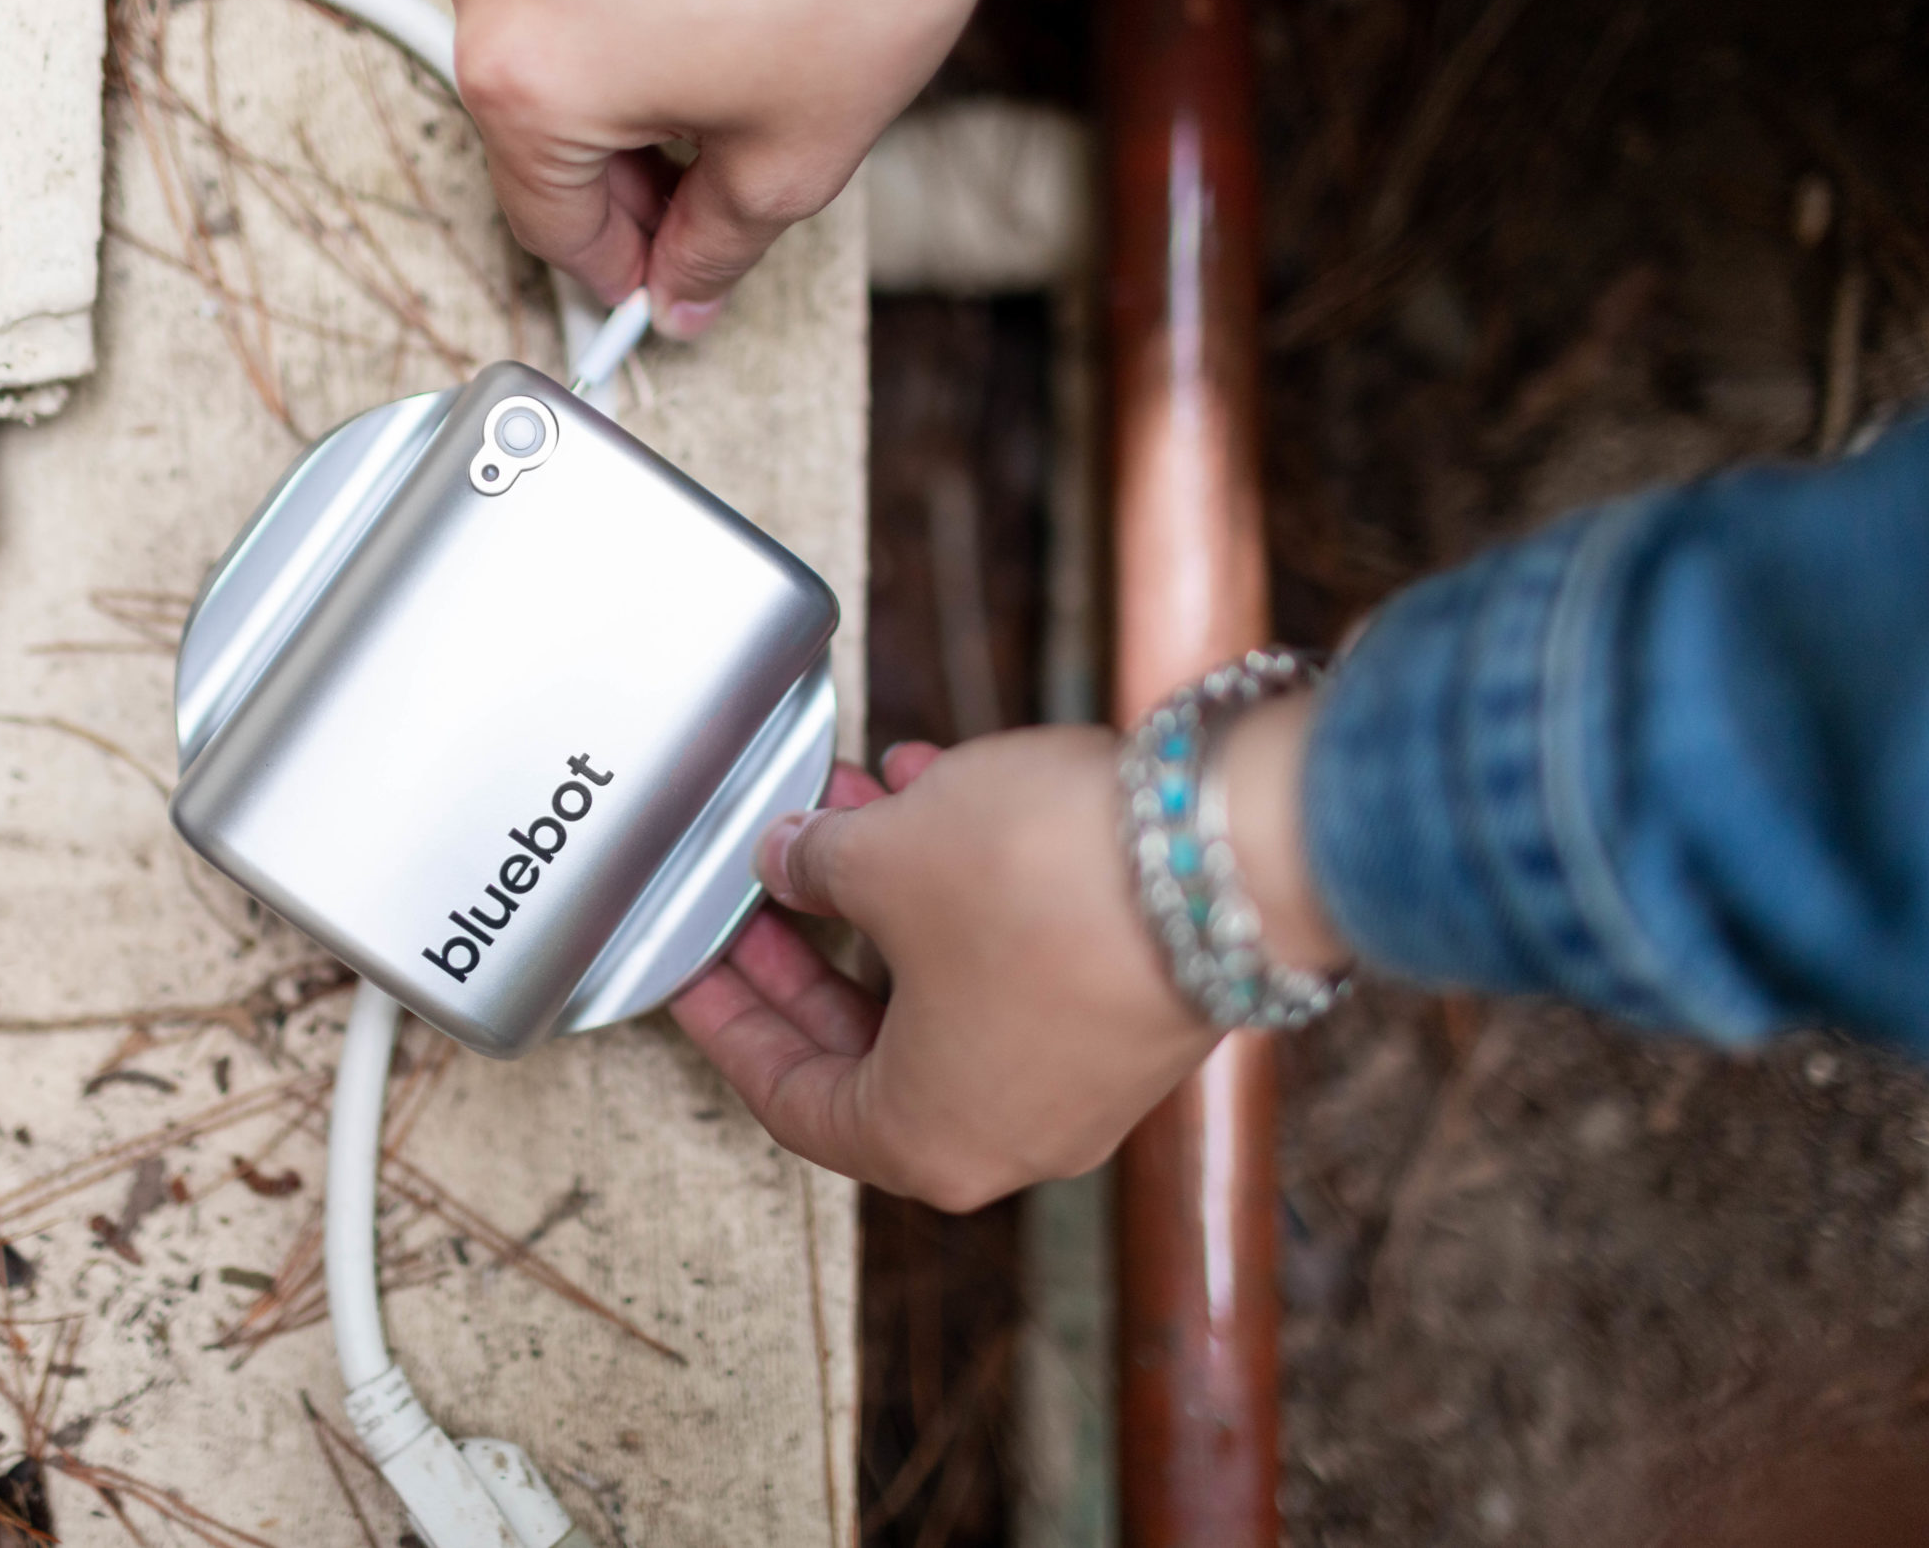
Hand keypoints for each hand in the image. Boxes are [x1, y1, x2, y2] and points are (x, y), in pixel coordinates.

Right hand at [442, 0, 1044, 337]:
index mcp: (527, 76)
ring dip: (621, 91)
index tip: (656, 283)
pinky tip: (710, 6)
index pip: (546, 224)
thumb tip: (685, 286)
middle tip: (702, 207)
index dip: (617, 271)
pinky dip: (622, 3)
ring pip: (549, 44)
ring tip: (724, 90)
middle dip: (623, 182)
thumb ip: (714, 248)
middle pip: (535, 132)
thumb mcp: (791, 158)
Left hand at [671, 698, 1342, 1210]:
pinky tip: (938, 786)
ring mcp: (1081, 1078)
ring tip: (852, 796)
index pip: (788, 1096)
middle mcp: (1008, 1133)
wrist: (1235, 845)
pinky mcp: (1133, 1012)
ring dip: (893, 888)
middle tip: (761, 874)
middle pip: (866, 1041)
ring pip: (946, 983)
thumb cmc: (1052, 884)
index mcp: (924, 1142)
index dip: (726, 1015)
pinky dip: (970, 884)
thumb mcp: (886, 858)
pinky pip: (1017, 956)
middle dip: (811, 935)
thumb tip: (791, 860)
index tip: (693, 962)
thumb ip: (814, 865)